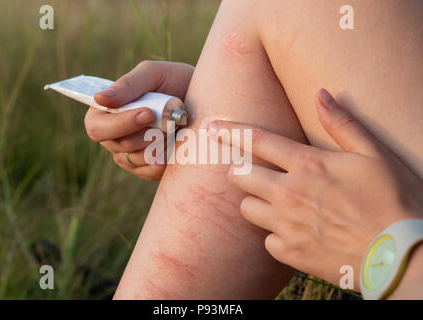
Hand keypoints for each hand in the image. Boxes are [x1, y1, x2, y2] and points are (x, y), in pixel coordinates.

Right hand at [84, 60, 193, 179]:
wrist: (204, 98)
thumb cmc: (174, 81)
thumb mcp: (152, 74)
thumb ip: (127, 85)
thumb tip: (99, 99)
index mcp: (107, 112)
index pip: (96, 128)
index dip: (121, 124)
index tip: (149, 113)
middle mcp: (114, 137)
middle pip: (121, 145)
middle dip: (150, 132)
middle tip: (170, 120)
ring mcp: (130, 155)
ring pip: (138, 159)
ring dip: (162, 142)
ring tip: (175, 127)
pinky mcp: (148, 169)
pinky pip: (153, 171)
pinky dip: (168, 156)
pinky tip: (177, 141)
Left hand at [209, 89, 422, 290]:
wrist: (402, 256)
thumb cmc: (393, 200)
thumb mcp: (374, 155)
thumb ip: (343, 124)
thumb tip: (322, 94)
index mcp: (308, 165)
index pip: (257, 141)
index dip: (231, 130)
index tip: (211, 125)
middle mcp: (289, 193)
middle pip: (239, 175)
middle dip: (238, 169)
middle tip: (247, 170)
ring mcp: (286, 225)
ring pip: (246, 208)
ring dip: (255, 202)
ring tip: (275, 202)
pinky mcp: (290, 252)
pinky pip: (266, 240)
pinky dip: (275, 235)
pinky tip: (294, 231)